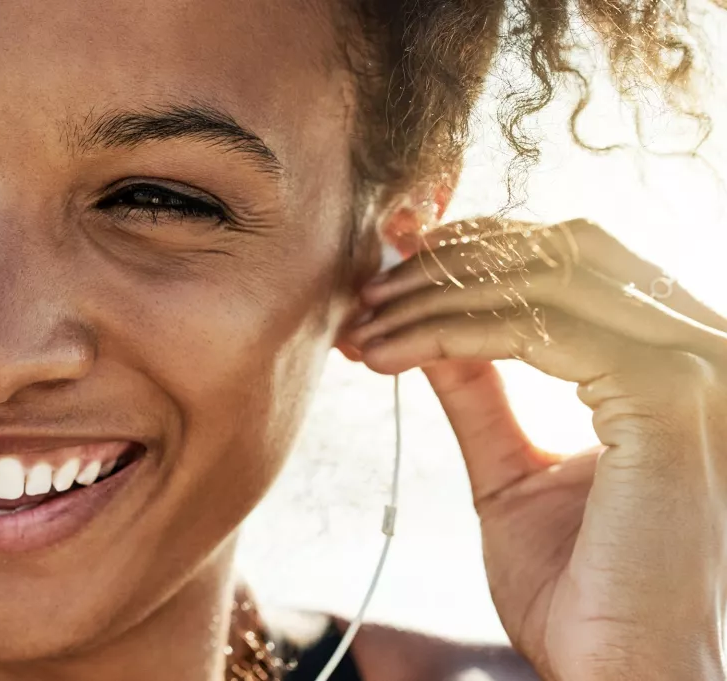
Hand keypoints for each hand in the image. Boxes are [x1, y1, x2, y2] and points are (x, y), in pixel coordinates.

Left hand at [344, 218, 726, 680]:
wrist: (619, 671)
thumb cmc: (581, 591)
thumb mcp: (512, 472)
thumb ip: (482, 393)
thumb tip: (429, 330)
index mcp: (678, 362)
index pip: (579, 261)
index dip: (478, 252)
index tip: (390, 277)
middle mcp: (704, 349)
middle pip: (562, 250)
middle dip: (447, 264)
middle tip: (366, 296)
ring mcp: (697, 367)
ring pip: (539, 279)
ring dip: (432, 296)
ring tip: (365, 330)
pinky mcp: (668, 396)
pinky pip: (532, 329)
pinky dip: (446, 331)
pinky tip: (392, 355)